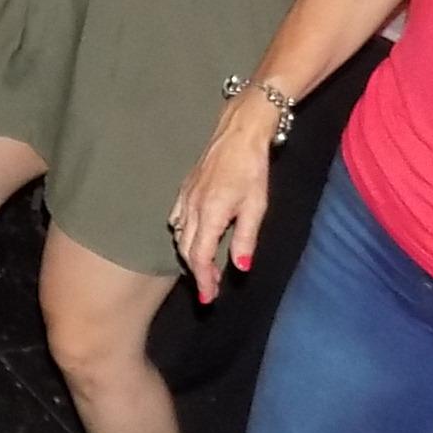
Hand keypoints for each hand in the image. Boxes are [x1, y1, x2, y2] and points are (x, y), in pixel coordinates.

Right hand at [168, 100, 276, 301]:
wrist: (238, 134)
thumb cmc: (252, 169)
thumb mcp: (256, 206)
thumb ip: (246, 238)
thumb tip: (240, 267)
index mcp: (210, 213)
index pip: (201, 256)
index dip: (204, 280)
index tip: (209, 298)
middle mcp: (193, 208)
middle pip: (187, 249)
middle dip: (197, 273)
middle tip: (210, 290)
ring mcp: (186, 197)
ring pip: (180, 235)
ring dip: (190, 255)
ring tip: (204, 269)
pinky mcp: (185, 189)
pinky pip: (177, 219)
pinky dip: (182, 236)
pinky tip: (192, 239)